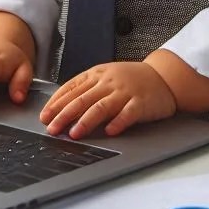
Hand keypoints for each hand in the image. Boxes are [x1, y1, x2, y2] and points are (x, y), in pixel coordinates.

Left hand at [39, 62, 176, 138]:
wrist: (163, 76)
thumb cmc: (131, 79)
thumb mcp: (106, 77)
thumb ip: (86, 89)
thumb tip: (61, 107)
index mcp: (98, 74)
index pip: (72, 88)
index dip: (56, 103)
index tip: (45, 116)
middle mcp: (110, 82)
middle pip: (82, 99)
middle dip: (64, 115)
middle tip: (52, 128)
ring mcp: (126, 92)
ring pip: (101, 107)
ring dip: (86, 121)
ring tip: (74, 134)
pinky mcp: (141, 103)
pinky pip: (128, 114)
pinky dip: (118, 123)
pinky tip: (110, 131)